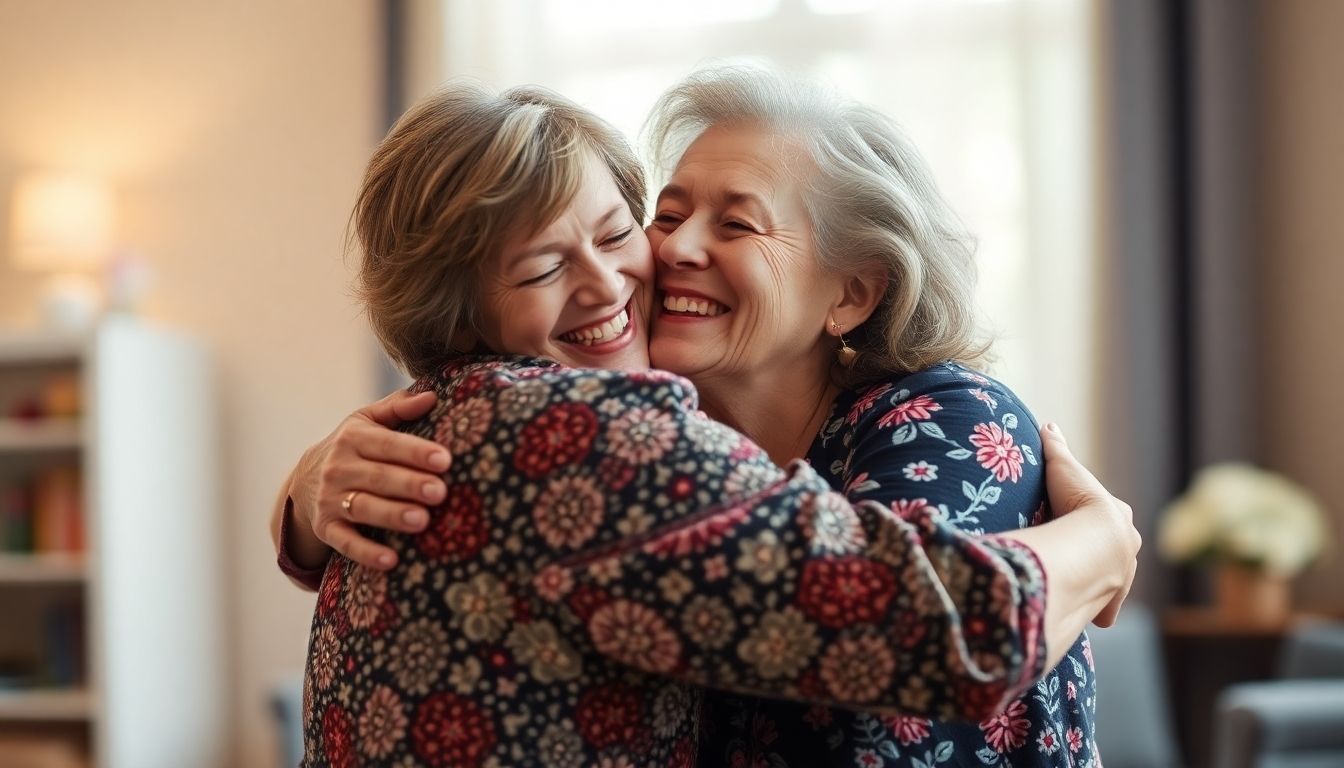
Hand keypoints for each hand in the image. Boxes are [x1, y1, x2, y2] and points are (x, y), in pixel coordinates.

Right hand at [289, 389, 448, 569]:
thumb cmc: (352, 446)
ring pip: (363, 508)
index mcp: (353, 438)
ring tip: (422, 521)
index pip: (388, 444)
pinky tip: (392, 561)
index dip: (416, 452)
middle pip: (379, 477)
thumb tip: (433, 396)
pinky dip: (367, 553)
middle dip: (410, 485)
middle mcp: (339, 468)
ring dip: (392, 515)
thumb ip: (398, 407)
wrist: (304, 478)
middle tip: (441, 492)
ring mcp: (330, 499)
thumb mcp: (366, 420)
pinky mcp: (326, 528)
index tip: (445, 460)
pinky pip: (346, 542)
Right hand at [1038, 423, 1140, 627]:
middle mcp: (1128, 546)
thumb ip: (1056, 449)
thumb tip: (1048, 425)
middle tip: (1081, 556)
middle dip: (1104, 553)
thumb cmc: (1078, 503)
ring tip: (1081, 584)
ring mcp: (1122, 574)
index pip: (1111, 517)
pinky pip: (1106, 607)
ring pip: (1114, 578)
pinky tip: (1090, 615)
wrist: (1095, 542)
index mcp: (1119, 518)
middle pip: (1117, 549)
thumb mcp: (1063, 470)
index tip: (1080, 521)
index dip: (1093, 518)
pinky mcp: (1111, 598)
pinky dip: (1100, 610)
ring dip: (1102, 581)